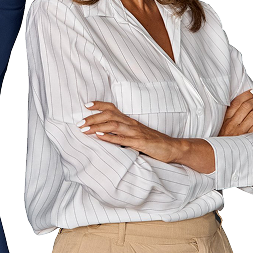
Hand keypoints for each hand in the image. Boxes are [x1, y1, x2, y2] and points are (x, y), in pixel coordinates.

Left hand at [78, 101, 214, 172]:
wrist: (173, 148)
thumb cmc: (153, 142)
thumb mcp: (135, 134)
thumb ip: (122, 133)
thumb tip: (104, 134)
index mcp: (129, 120)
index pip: (112, 108)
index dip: (99, 104)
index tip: (86, 104)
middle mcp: (131, 123)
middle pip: (109, 115)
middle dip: (92, 117)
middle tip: (78, 122)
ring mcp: (135, 132)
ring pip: (113, 125)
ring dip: (97, 126)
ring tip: (84, 129)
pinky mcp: (140, 143)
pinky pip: (123, 139)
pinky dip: (110, 137)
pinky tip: (100, 136)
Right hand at [219, 89, 252, 135]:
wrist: (220, 153)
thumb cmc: (223, 138)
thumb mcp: (223, 124)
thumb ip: (230, 115)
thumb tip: (243, 103)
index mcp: (226, 118)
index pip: (236, 102)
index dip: (246, 95)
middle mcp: (233, 123)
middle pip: (247, 107)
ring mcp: (241, 131)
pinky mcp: (247, 138)